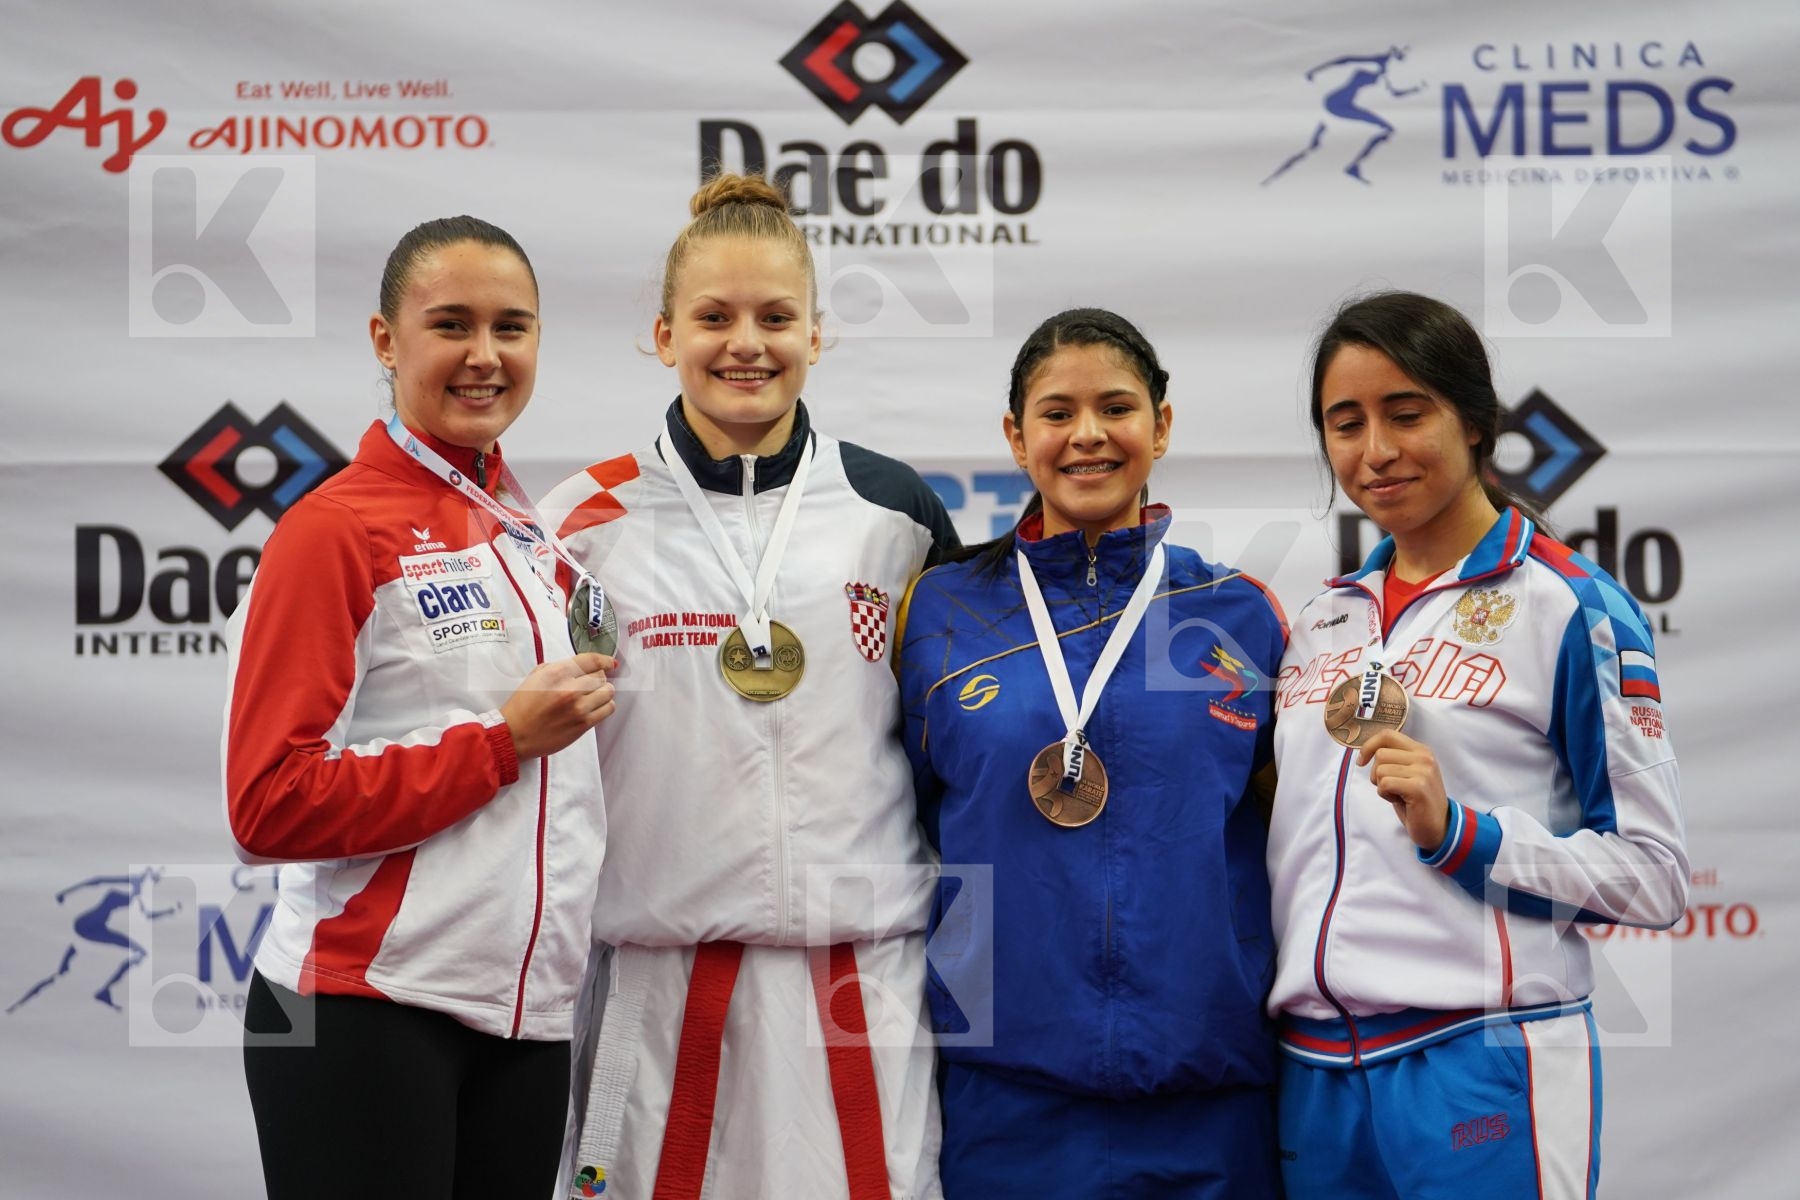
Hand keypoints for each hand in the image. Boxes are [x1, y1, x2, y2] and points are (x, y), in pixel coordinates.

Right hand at [500, 653, 617, 760]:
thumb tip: (579, 667)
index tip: (609, 663)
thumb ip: (558, 668)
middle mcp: (570, 689)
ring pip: (608, 692)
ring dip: (603, 692)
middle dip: (597, 678)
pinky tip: (595, 707)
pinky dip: (605, 706)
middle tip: (590, 684)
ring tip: (593, 696)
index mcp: (557, 673)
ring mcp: (579, 707)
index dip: (604, 660)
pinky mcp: (584, 724)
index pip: (591, 660)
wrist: (515, 735)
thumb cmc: (522, 708)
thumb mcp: (535, 677)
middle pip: (601, 676)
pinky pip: (608, 709)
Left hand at [1355, 729, 1450, 852]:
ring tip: (1398, 794)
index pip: (1387, 734)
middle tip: (1391, 787)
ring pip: (1380, 770)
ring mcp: (1423, 771)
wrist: (1437, 826)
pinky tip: (1399, 801)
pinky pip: (1384, 784)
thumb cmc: (1415, 801)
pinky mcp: (1418, 787)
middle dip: (1376, 773)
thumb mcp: (1406, 772)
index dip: (1368, 746)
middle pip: (1380, 754)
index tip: (1361, 762)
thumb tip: (1365, 749)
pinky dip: (1385, 795)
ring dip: (1382, 786)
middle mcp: (1424, 757)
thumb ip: (1393, 758)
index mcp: (1421, 750)